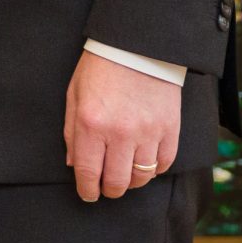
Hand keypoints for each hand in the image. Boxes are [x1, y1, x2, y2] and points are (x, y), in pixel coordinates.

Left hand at [64, 48, 181, 202]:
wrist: (137, 47)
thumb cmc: (100, 69)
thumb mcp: (74, 96)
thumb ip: (71, 132)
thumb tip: (74, 164)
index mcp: (90, 124)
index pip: (88, 172)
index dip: (87, 190)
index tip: (88, 195)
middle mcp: (120, 133)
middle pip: (117, 181)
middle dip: (109, 190)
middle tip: (106, 188)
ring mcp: (148, 132)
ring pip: (142, 177)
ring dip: (132, 182)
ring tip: (125, 176)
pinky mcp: (170, 129)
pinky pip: (164, 163)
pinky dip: (155, 170)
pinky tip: (145, 164)